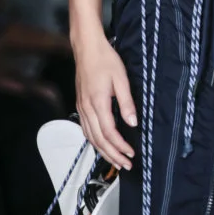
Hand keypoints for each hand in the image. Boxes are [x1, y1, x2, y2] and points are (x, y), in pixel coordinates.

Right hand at [73, 29, 137, 170]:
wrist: (87, 48)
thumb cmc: (105, 60)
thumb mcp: (121, 79)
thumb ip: (127, 102)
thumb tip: (133, 123)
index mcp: (98, 103)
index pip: (109, 132)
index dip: (120, 146)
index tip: (131, 154)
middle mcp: (87, 108)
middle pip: (98, 140)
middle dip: (112, 155)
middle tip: (125, 165)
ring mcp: (81, 108)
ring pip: (90, 137)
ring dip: (103, 151)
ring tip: (116, 160)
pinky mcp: (80, 105)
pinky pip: (86, 129)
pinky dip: (94, 141)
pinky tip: (102, 144)